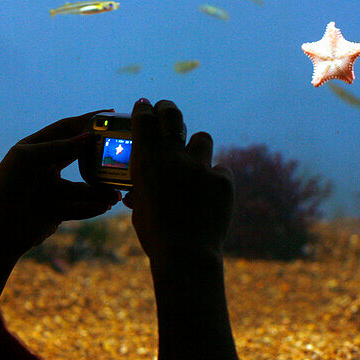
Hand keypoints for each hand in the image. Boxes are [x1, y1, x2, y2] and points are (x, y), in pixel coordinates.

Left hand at [0, 110, 121, 257]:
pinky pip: (79, 207)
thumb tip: (87, 137)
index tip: (110, 114)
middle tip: (121, 150)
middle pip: (79, 155)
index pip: (66, 128)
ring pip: (83, 187)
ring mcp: (51, 190)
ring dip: (99, 190)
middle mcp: (45, 167)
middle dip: (100, 154)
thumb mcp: (27, 159)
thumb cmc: (6, 189)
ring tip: (115, 195)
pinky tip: (103, 207)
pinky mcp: (56, 211)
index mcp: (35, 149)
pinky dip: (92, 207)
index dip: (87, 120)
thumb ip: (57, 147)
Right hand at [123, 99, 233, 264]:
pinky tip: (211, 195)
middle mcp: (173, 156)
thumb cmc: (155, 235)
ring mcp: (200, 166)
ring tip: (195, 162)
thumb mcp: (139, 208)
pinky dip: (216, 179)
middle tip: (167, 110)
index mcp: (146, 161)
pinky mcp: (223, 179)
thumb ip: (141, 190)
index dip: (144, 110)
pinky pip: (220, 170)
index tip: (145, 106)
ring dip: (197, 148)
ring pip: (202, 139)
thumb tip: (136, 192)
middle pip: (173, 115)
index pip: (144, 120)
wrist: (185, 254)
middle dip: (168, 109)